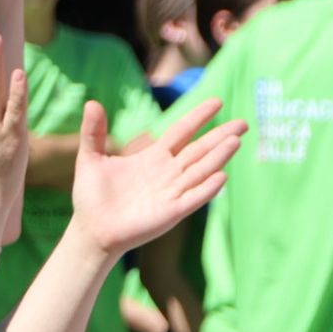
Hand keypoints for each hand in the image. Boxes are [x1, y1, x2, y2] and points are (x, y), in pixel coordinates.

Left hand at [72, 98, 244, 255]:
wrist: (90, 229)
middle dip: (221, 136)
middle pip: (199, 150)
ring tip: (235, 141)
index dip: (198, 117)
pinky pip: (192, 198)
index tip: (217, 102)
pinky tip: (221, 176)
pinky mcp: (170, 212)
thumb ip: (94, 132)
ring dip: (218, 157)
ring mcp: (171, 192)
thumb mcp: (90, 159)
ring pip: (200, 171)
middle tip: (242, 123)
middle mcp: (167, 173)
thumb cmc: (92, 197)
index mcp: (152, 158)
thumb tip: (92, 103)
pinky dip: (206, 188)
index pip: (181, 132)